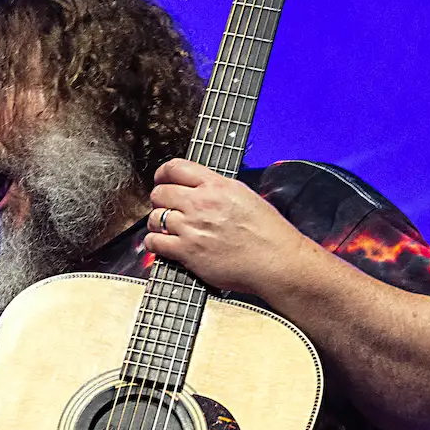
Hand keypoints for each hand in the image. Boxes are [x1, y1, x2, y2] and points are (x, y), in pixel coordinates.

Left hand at [145, 159, 313, 295]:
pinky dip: (154, 243)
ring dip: (157, 223)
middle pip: (160, 193)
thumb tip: (199, 187)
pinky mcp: (187, 251)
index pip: (176, 168)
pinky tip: (162, 244)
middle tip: (166, 208)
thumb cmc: (268, 233)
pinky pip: (154, 242)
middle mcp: (202, 203)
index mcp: (218, 186)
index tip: (161, 180)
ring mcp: (192, 227)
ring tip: (166, 228)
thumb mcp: (245, 196)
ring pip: (154, 217)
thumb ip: (218, 189)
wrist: (276, 261)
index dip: (163, 174)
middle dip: (159, 200)